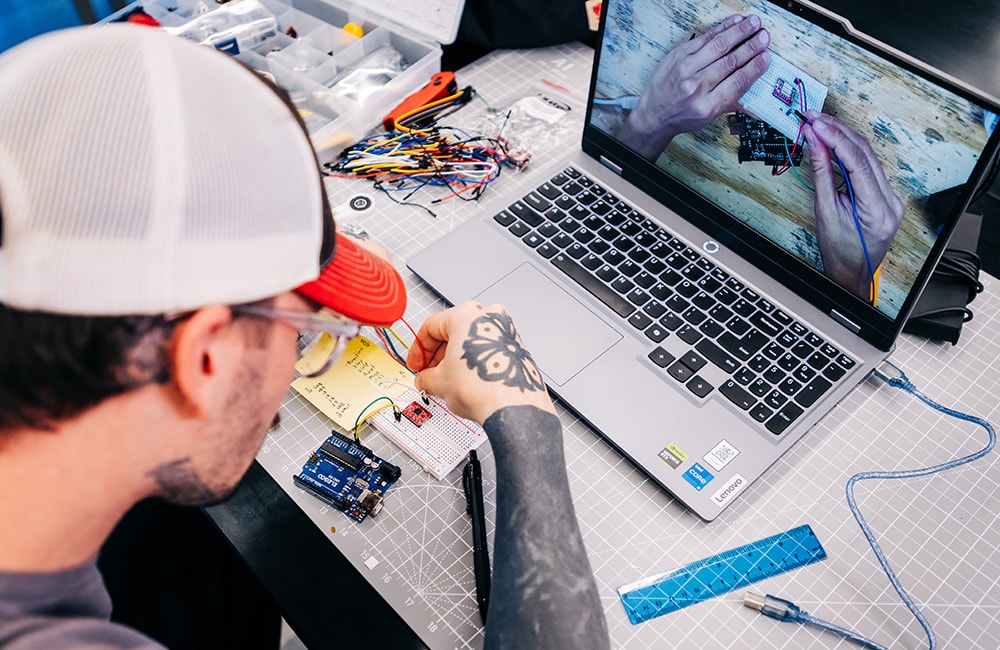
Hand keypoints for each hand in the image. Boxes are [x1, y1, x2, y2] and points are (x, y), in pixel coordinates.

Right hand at [406, 302, 553, 423]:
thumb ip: (426, 377)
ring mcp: (506, 331)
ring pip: (471, 340)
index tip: (416, 364)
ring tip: (448, 381)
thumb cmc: (483, 388)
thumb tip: (425, 379)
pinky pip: (488, 349)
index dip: (418, 349)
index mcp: (466, 314)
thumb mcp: (439, 382)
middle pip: (453, 331)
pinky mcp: (517, 347)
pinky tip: (468, 380)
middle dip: (437, 355)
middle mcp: (489, 316)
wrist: (512, 407)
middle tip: (429, 373)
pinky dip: (474, 362)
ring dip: (456, 359)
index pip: (431, 326)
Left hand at [619, 14, 770, 158]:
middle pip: (730, 62)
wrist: (653, 114)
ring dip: (739, 32)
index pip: (737, 83)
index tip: (766, 58)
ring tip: (754, 23)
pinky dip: (721, 29)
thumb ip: (732, 104)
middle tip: (764, 37)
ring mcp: (686, 69)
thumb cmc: (681, 116)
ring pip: (718, 46)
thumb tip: (757, 103)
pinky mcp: (679, 55)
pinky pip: (704, 38)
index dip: (754, 68)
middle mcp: (696, 87)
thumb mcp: (708, 118)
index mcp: (707, 106)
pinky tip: (734, 23)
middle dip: (750, 47)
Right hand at [802, 111, 903, 300]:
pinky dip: (849, 152)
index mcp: (878, 209)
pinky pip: (867, 166)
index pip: (857, 161)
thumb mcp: (825, 212)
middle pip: (865, 153)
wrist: (852, 274)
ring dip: (843, 138)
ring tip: (821, 124)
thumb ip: (822, 175)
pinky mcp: (885, 195)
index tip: (816, 124)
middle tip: (815, 117)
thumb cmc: (839, 252)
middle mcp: (891, 200)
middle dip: (838, 132)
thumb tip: (815, 144)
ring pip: (868, 156)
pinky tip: (833, 141)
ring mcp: (891, 197)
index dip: (835, 138)